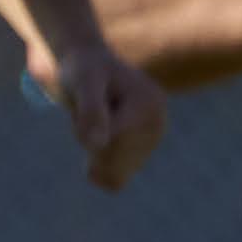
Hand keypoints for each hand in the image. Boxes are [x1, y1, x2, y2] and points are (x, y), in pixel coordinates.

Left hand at [50, 41, 165, 190]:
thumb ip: (91, 111)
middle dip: (91, 145)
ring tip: (96, 122)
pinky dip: (100, 162)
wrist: (89, 64)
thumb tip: (97, 146)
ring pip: (114, 173)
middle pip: (115, 163)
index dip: (84, 132)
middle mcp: (159, 124)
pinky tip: (101, 136)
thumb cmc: (82, 69)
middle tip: (87, 114)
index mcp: (150, 107)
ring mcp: (153, 139)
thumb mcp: (82, 83)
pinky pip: (116, 177)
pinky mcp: (144, 149)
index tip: (83, 104)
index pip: (111, 145)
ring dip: (94, 151)